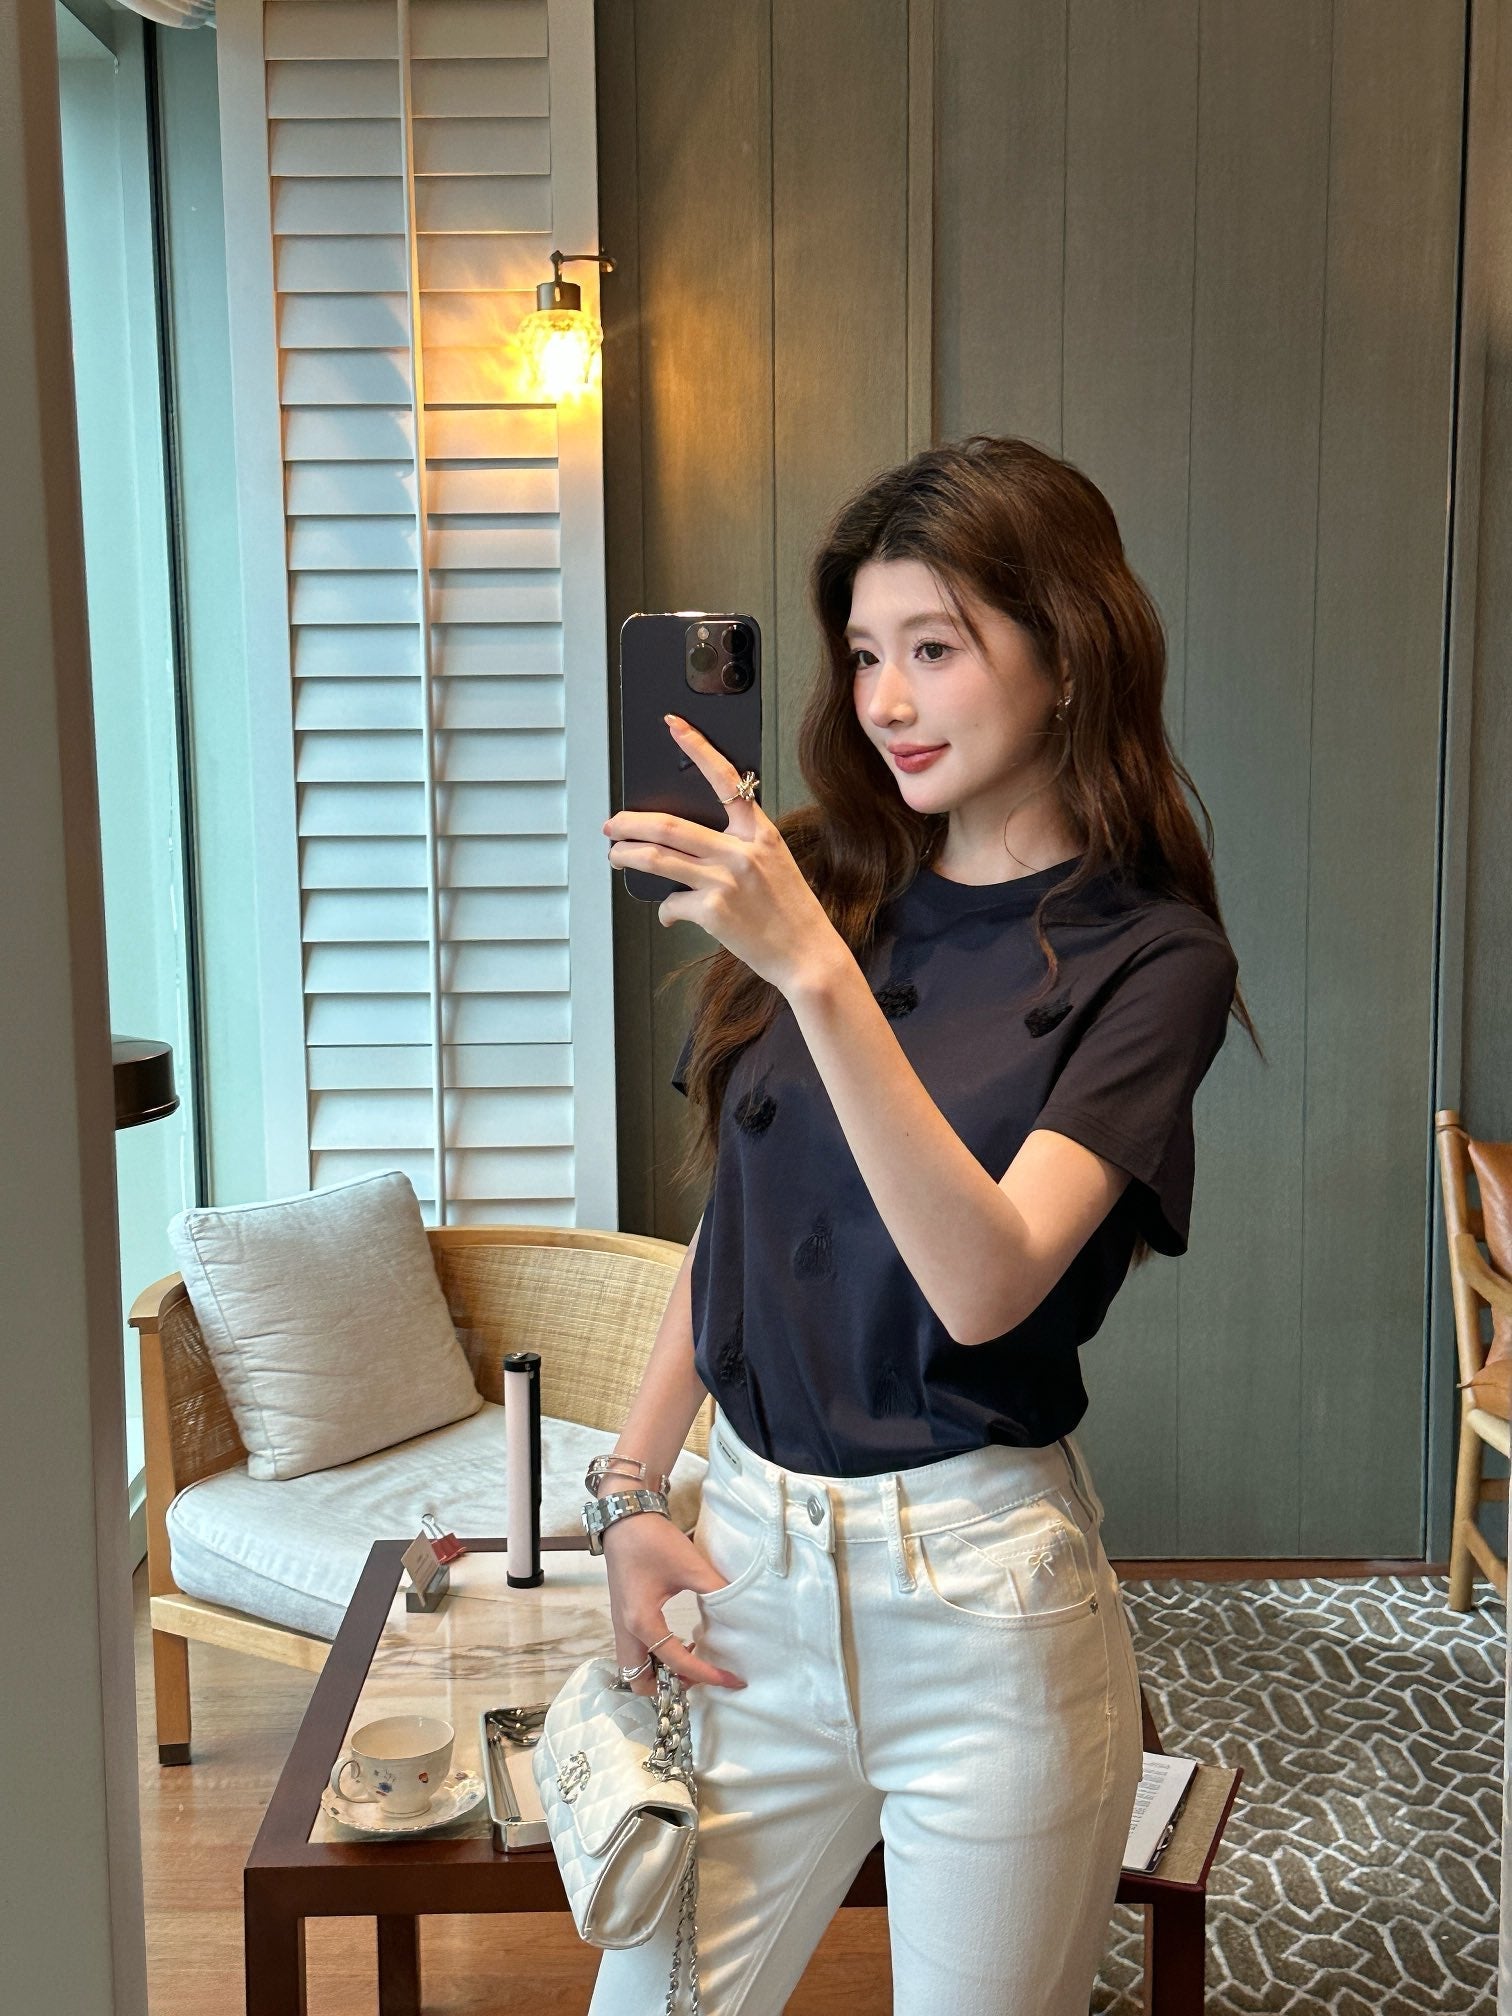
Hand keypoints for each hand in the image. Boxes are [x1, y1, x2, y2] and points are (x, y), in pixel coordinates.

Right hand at [601, 1508, 749, 1694]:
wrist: (625, 1519)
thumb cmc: (654, 1541)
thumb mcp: (690, 1566)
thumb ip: (717, 1590)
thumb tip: (741, 1609)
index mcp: (642, 1622)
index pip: (677, 1663)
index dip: (708, 1674)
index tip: (733, 1680)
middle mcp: (627, 1631)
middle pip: (641, 1682)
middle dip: (670, 1686)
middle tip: (700, 1672)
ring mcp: (621, 1625)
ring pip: (635, 1670)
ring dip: (660, 1674)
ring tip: (691, 1660)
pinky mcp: (623, 1617)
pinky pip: (637, 1654)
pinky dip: (655, 1659)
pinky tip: (679, 1642)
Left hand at [602, 716, 844, 996]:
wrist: (808, 955)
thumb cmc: (791, 912)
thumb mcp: (775, 864)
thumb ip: (738, 847)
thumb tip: (687, 845)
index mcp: (760, 833)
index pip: (726, 778)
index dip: (697, 747)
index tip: (674, 726)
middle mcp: (741, 852)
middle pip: (670, 825)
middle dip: (630, 823)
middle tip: (612, 825)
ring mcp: (725, 881)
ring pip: (658, 859)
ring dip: (627, 856)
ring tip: (616, 856)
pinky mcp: (713, 912)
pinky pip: (671, 904)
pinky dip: (665, 911)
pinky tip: (671, 915)